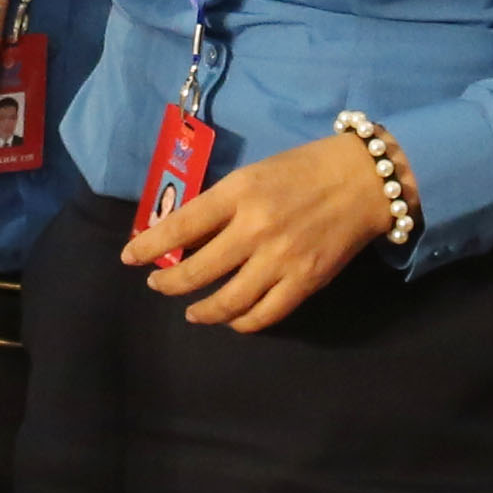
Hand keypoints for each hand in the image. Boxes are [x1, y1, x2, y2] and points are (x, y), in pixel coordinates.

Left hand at [122, 129, 396, 331]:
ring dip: (202, 311)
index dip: (148, 247)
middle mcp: (255, 229)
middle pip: (197, 271)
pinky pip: (264, 315)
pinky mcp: (305, 282)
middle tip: (158, 285)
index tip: (129, 258)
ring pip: (228, 302)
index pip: (180, 226)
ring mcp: (281, 259)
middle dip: (169, 283)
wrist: (363, 180)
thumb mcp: (253, 175)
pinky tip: (232, 319)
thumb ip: (220, 205)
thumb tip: (184, 236)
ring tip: (191, 312)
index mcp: (238, 193)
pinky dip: (242, 322)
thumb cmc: (303, 170)